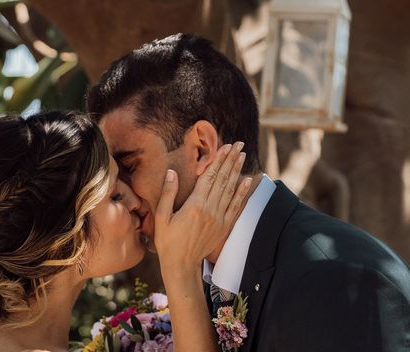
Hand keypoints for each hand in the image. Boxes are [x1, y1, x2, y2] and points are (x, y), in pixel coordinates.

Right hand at [154, 142, 252, 273]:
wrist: (181, 265)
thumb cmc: (168, 241)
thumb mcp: (162, 217)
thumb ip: (168, 193)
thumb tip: (171, 172)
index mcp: (194, 205)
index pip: (209, 177)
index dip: (218, 160)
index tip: (225, 147)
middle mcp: (210, 210)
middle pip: (222, 179)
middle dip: (230, 160)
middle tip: (238, 145)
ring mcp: (219, 218)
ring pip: (230, 189)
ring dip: (237, 171)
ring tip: (242, 156)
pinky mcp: (223, 226)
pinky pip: (235, 206)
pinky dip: (242, 192)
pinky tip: (247, 181)